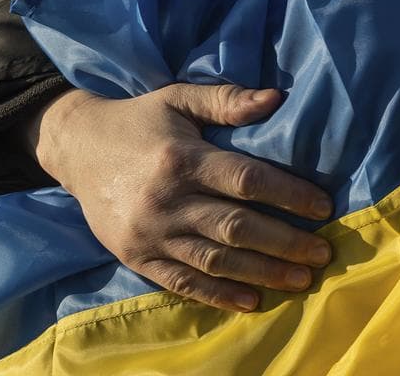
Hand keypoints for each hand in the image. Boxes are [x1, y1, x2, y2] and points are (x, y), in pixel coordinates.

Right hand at [34, 84, 334, 311]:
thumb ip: (226, 100)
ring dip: (263, 273)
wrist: (75, 148)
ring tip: (302, 279)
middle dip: (286, 243)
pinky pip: (183, 282)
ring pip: (216, 261)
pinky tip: (252, 300)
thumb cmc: (138, 120)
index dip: (290, 195)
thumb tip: (276, 98)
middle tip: (323, 253)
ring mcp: (150, 233)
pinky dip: (219, 295)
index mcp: (182, 159)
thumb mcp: (178, 99)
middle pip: (237, 227)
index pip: (247, 181)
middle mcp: (167, 200)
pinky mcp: (136, 256)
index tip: (323, 208)